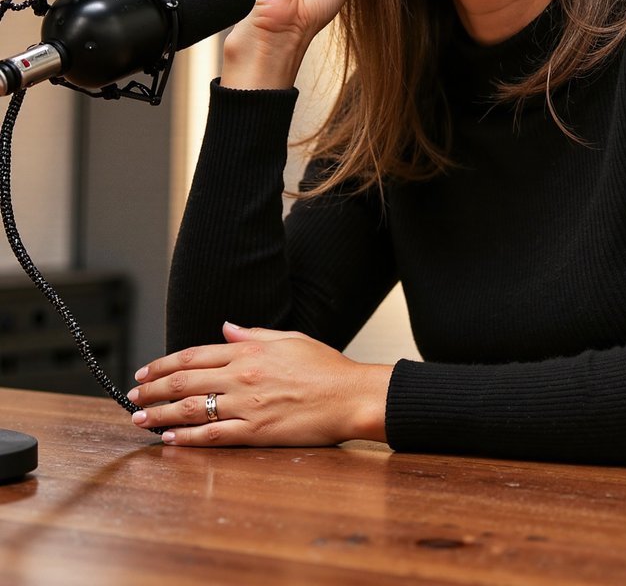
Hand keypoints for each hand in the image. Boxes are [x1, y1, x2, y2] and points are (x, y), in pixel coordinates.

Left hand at [128, 322, 392, 447]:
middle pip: (184, 381)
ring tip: (139, 418)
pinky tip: (170, 439)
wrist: (351, 396)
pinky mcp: (256, 433)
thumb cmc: (328, 368)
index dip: (164, 364)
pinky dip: (187, 438)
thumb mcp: (291, 339)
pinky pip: (213, 435)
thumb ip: (254, 334)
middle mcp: (243, 376)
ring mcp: (247, 406)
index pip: (194, 355)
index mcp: (250, 351)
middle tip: (132, 397)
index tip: (144, 371)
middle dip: (152, 389)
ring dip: (160, 415)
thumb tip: (226, 328)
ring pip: (191, 409)